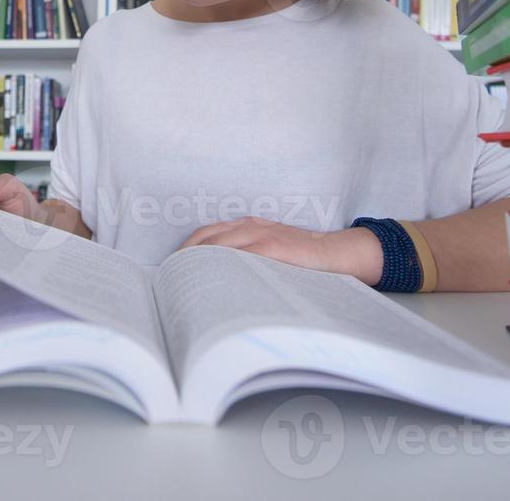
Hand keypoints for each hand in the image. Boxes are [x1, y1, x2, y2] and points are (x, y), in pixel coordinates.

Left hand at [178, 218, 383, 284]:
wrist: (337, 253)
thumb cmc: (303, 260)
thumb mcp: (271, 254)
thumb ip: (248, 259)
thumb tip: (219, 284)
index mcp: (247, 226)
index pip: (206, 234)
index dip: (186, 251)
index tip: (173, 270)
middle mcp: (249, 226)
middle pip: (204, 238)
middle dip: (184, 258)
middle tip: (171, 280)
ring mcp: (260, 235)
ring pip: (217, 245)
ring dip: (198, 263)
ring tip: (184, 283)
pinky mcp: (271, 247)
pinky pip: (238, 256)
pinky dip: (222, 267)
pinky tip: (212, 283)